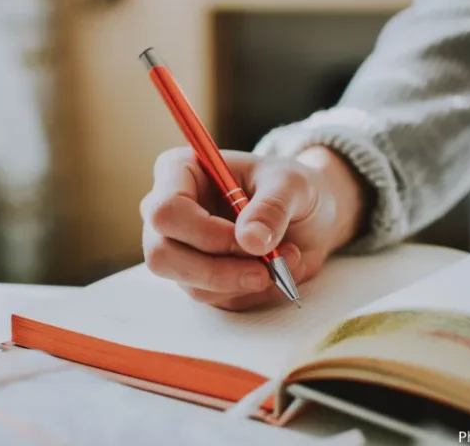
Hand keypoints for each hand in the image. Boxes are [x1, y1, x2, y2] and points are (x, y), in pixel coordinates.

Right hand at [140, 145, 367, 310]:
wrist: (306, 215)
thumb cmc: (290, 188)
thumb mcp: (292, 185)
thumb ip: (272, 207)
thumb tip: (251, 241)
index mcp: (179, 171)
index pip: (166, 210)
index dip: (204, 232)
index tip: (250, 239)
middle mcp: (168, 212)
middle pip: (162, 254)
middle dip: (218, 270)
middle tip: (265, 269)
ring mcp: (178, 249)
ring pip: (190, 283)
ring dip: (243, 281)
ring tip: (286, 258)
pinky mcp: (197, 278)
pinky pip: (215, 298)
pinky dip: (251, 291)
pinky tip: (276, 269)